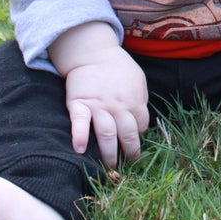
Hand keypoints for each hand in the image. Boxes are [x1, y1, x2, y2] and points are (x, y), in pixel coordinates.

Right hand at [50, 22, 148, 166]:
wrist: (93, 51)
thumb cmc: (118, 67)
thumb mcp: (138, 79)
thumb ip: (140, 100)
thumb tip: (141, 121)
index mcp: (134, 101)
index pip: (141, 127)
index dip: (138, 137)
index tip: (133, 144)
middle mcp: (118, 106)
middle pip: (127, 135)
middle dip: (129, 153)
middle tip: (126, 165)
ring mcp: (98, 106)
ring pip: (106, 134)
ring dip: (109, 154)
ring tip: (109, 167)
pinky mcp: (79, 104)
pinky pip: (79, 123)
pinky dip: (79, 136)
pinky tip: (80, 149)